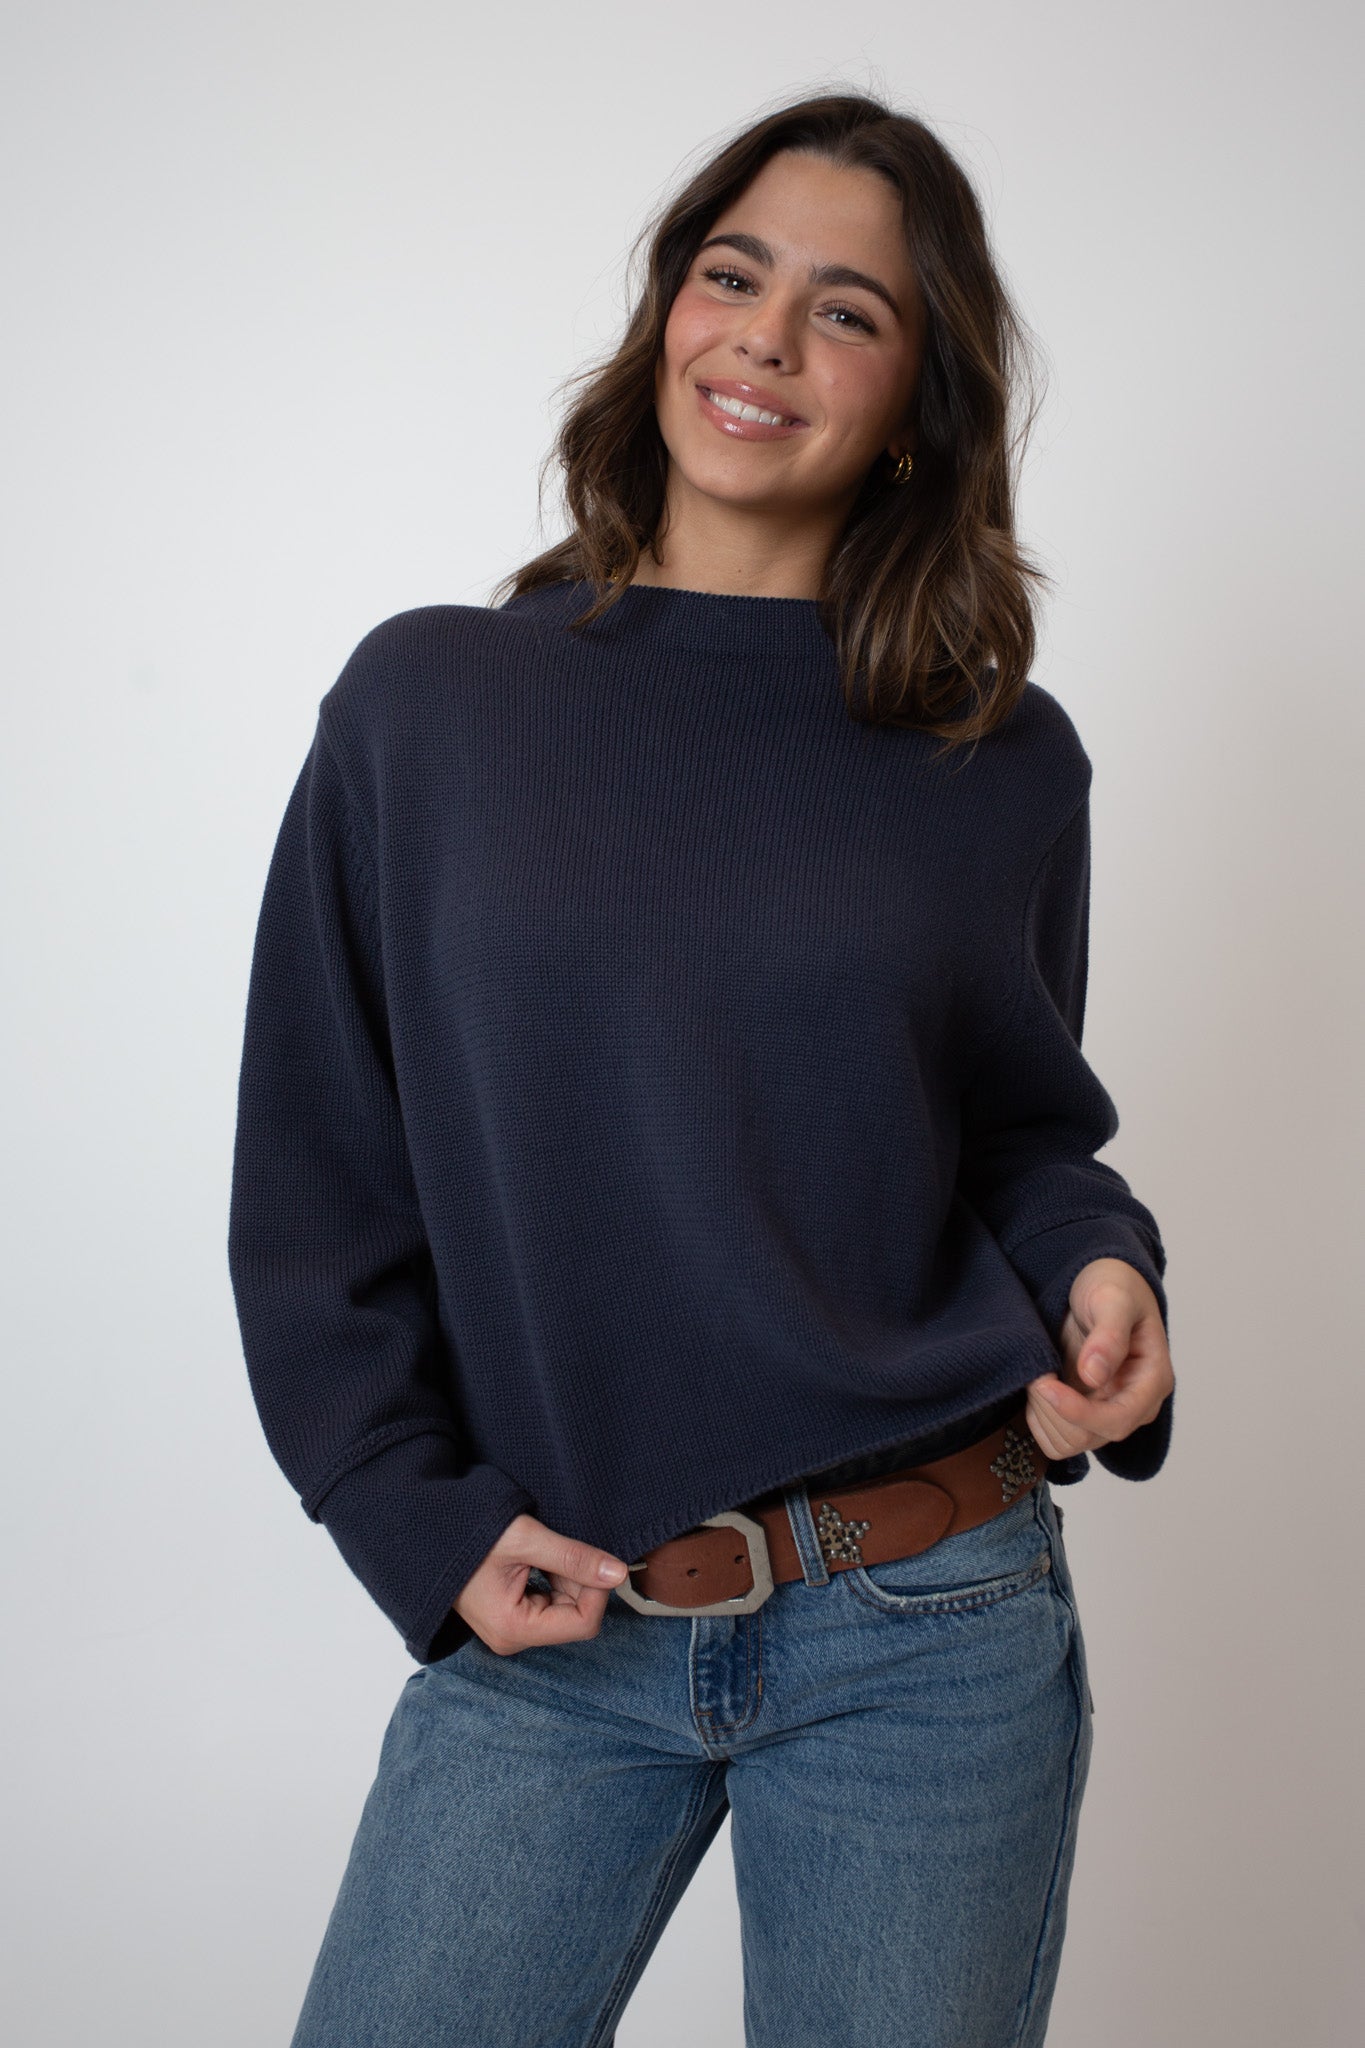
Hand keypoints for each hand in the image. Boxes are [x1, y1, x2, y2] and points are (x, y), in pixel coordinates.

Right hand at [453, 1512, 630, 1655]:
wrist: (427, 1528)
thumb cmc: (468, 1533)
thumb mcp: (526, 1540)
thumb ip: (574, 1557)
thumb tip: (617, 1572)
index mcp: (514, 1629)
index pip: (584, 1623)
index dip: (597, 1589)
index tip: (594, 1557)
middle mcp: (513, 1638)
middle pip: (576, 1617)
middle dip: (581, 1581)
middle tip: (565, 1545)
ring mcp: (510, 1629)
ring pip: (566, 1608)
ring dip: (568, 1577)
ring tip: (546, 1549)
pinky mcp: (510, 1616)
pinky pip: (550, 1603)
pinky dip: (555, 1578)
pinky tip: (541, 1557)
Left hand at [1025, 1257, 1173, 1461]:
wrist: (1098, 1286)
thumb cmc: (1114, 1287)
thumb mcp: (1113, 1298)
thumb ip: (1109, 1335)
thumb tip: (1095, 1375)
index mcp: (1152, 1381)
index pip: (1118, 1420)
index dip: (1080, 1413)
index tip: (1045, 1386)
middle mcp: (1133, 1405)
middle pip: (1089, 1437)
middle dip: (1053, 1407)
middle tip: (1036, 1371)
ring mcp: (1107, 1413)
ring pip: (1069, 1443)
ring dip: (1043, 1413)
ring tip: (1038, 1373)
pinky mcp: (1084, 1415)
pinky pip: (1055, 1440)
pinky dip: (1038, 1419)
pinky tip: (1038, 1387)